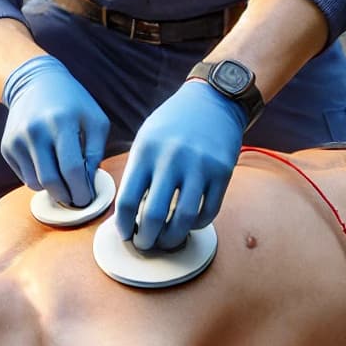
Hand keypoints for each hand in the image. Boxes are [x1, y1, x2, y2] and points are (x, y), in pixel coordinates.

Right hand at [1, 56, 108, 206]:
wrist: (36, 83)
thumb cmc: (73, 104)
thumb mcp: (95, 120)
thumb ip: (95, 153)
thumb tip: (88, 185)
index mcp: (61, 121)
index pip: (72, 169)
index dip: (82, 190)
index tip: (88, 198)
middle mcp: (35, 130)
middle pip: (51, 181)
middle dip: (67, 197)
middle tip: (77, 199)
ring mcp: (17, 139)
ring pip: (35, 184)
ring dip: (52, 189)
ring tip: (63, 178)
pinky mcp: (7, 146)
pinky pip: (24, 177)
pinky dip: (38, 178)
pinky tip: (47, 163)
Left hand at [115, 80, 244, 250]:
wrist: (212, 100)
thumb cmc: (173, 123)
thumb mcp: (146, 137)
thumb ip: (138, 170)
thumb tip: (127, 212)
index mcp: (145, 151)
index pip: (127, 199)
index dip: (123, 225)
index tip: (124, 234)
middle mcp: (171, 159)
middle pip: (153, 215)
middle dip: (146, 239)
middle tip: (144, 246)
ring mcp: (199, 166)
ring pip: (183, 219)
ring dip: (172, 238)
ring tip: (165, 242)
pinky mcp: (223, 172)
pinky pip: (209, 211)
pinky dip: (197, 225)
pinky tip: (189, 224)